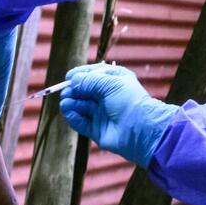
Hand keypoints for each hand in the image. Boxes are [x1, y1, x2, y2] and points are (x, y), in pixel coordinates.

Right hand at [59, 64, 178, 166]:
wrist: (140, 129)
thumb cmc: (129, 101)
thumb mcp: (109, 83)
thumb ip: (89, 80)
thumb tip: (73, 81)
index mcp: (115, 81)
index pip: (94, 75)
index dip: (80, 75)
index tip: (69, 77)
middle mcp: (108, 97)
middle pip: (84, 91)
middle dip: (73, 90)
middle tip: (65, 92)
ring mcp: (102, 114)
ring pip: (81, 106)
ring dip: (71, 103)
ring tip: (66, 103)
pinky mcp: (97, 129)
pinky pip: (81, 122)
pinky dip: (73, 117)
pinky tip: (69, 112)